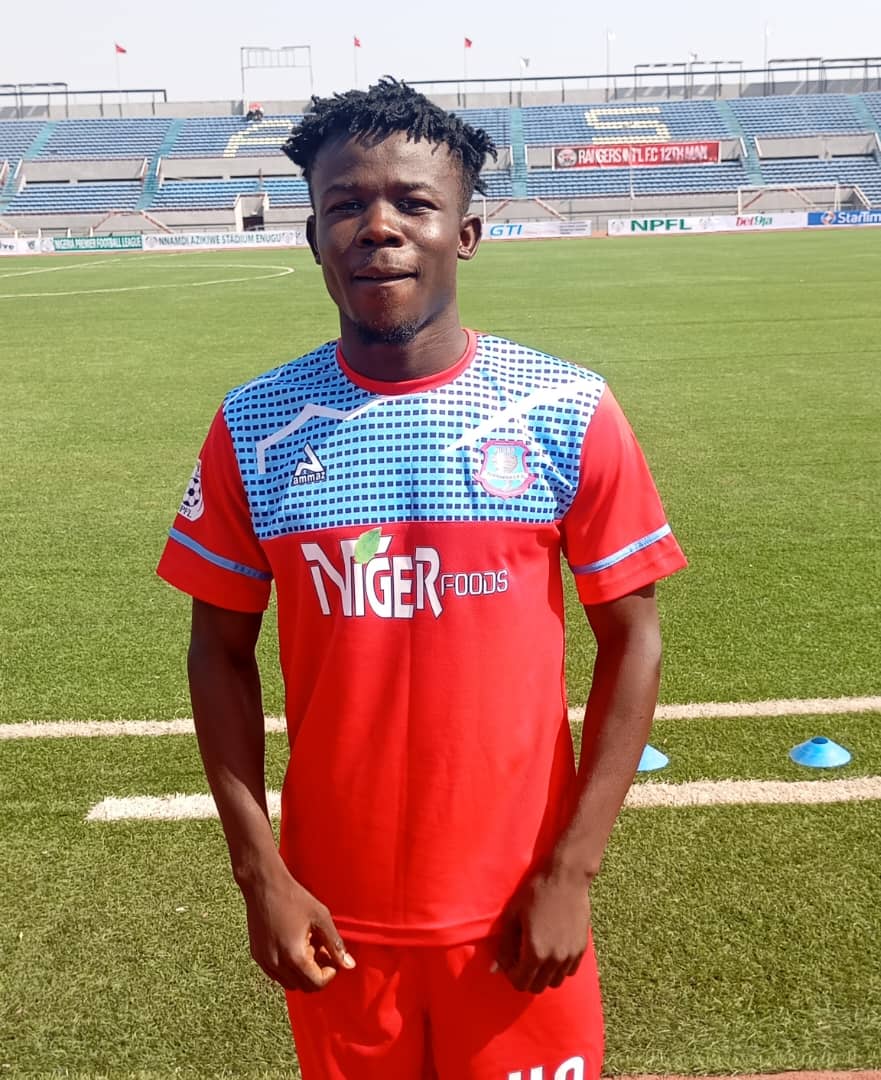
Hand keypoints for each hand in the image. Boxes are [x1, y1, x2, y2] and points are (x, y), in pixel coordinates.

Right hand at [239, 859, 355, 992]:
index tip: (331, 955)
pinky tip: (293, 945)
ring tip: (307, 946)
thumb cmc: (294, 897)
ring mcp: (265, 961)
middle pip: (303, 987)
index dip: (330, 973)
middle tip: (321, 949)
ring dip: (302, 972)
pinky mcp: (257, 956)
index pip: (316, 984)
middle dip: (316, 973)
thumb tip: (349, 965)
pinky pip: (276, 974)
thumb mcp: (321, 917)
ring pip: (289, 983)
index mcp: (295, 956)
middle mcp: (277, 964)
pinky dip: (288, 968)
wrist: (264, 885)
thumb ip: (335, 943)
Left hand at [494, 867, 590, 993]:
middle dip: (526, 977)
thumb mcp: (512, 916)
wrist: (566, 878)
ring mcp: (570, 956)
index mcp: (535, 952)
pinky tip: (553, 949)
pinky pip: (569, 971)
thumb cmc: (535, 893)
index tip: (509, 959)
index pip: (520, 983)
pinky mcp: (581, 949)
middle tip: (521, 957)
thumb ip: (504, 945)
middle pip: (537, 987)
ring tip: (538, 954)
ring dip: (543, 974)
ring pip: (555, 982)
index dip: (511, 974)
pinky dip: (559, 968)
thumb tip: (494, 969)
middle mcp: (554, 959)